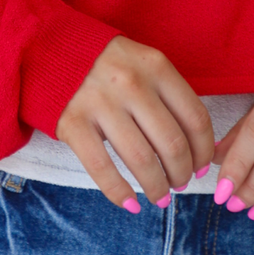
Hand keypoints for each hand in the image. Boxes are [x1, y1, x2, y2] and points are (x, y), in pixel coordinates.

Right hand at [56, 36, 215, 210]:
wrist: (50, 50)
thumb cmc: (107, 65)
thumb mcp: (142, 64)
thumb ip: (168, 94)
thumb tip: (197, 147)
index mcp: (156, 66)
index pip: (195, 117)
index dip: (204, 150)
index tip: (203, 166)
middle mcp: (131, 83)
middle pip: (172, 143)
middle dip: (182, 173)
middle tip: (180, 184)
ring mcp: (100, 102)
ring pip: (141, 159)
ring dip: (157, 186)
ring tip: (160, 197)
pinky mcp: (73, 122)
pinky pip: (101, 167)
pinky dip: (119, 192)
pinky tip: (131, 204)